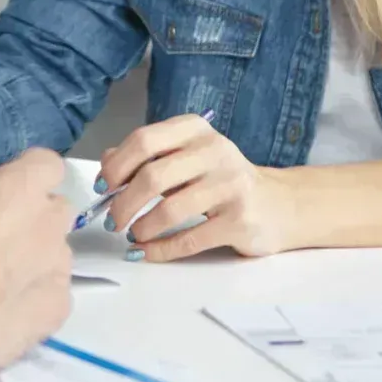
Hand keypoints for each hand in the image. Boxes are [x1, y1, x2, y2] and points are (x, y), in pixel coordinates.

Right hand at [0, 149, 72, 367]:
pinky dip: (34, 297)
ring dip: (35, 258)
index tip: (4, 188)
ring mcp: (59, 267)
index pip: (47, 163)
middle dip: (34, 217)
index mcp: (22, 186)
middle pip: (56, 210)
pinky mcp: (58, 308)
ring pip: (55, 253)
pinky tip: (5, 308)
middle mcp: (51, 222)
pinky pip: (52, 293)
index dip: (27, 174)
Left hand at [99, 113, 291, 261]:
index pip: (144, 141)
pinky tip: (146, 251)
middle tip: (112, 220)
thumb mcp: (187, 156)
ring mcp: (230, 186)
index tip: (104, 187)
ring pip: (169, 209)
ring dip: (141, 227)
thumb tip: (106, 165)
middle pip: (153, 176)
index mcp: (196, 130)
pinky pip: (188, 239)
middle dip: (123, 203)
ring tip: (133, 234)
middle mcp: (214, 151)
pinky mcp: (239, 221)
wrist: (278, 204)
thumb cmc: (221, 180)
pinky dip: (159, 249)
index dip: (116, 166)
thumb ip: (148, 156)